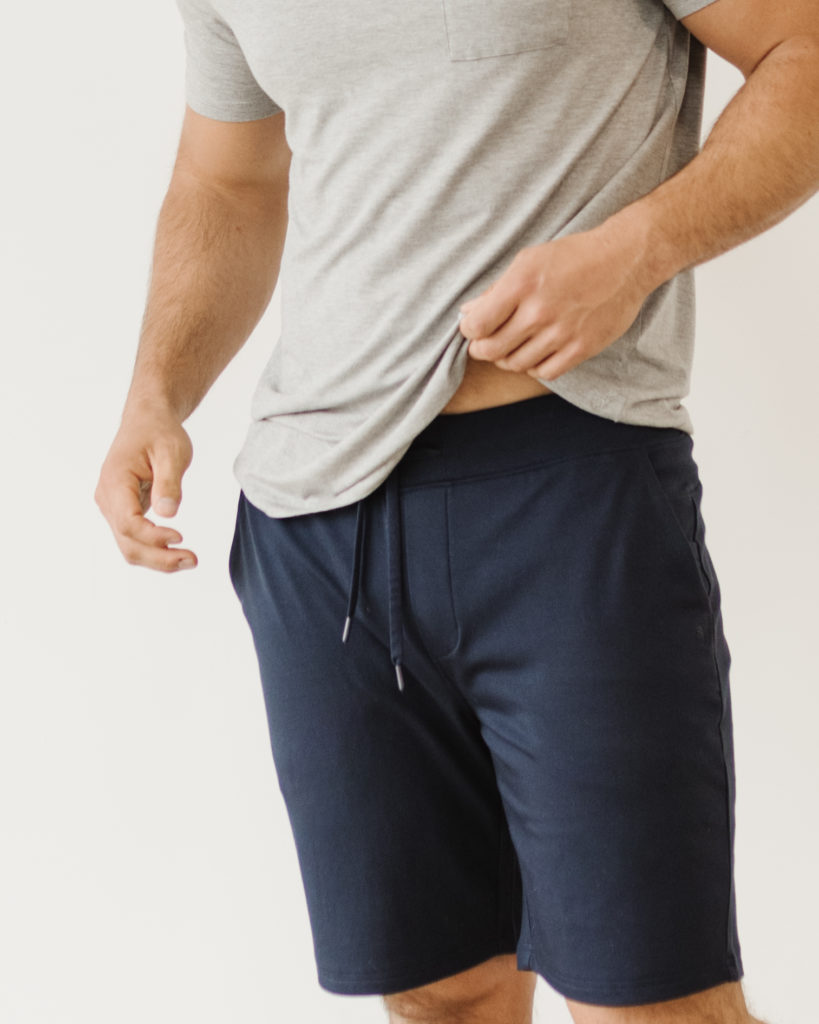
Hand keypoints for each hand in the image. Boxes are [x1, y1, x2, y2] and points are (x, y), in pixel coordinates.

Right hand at [94, 402, 196, 571]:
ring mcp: (113, 508)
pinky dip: (155, 550)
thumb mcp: (172, 452)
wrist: (147, 421)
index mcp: (115, 482)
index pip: (128, 522)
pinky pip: (134, 539)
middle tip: (192, 560)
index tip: (180, 537)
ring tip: (189, 560)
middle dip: (158, 558)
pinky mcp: (123, 512)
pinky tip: (178, 552)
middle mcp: (107, 499)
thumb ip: (169, 482)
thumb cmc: (159, 432)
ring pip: (129, 546)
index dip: (153, 536)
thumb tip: (168, 513)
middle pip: (127, 542)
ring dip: (158, 559)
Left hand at [458, 227, 647, 381]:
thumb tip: (467, 313)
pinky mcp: (582, 348)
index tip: (474, 327)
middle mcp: (539, 311)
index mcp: (521, 284)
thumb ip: (497, 290)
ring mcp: (562, 333)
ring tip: (513, 346)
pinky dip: (534, 367)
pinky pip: (545, 372)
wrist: (626, 259)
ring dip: (508, 359)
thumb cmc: (574, 256)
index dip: (469, 330)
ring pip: (516, 364)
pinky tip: (536, 353)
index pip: (477, 325)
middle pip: (492, 350)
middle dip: (482, 349)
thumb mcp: (529, 260)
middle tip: (487, 343)